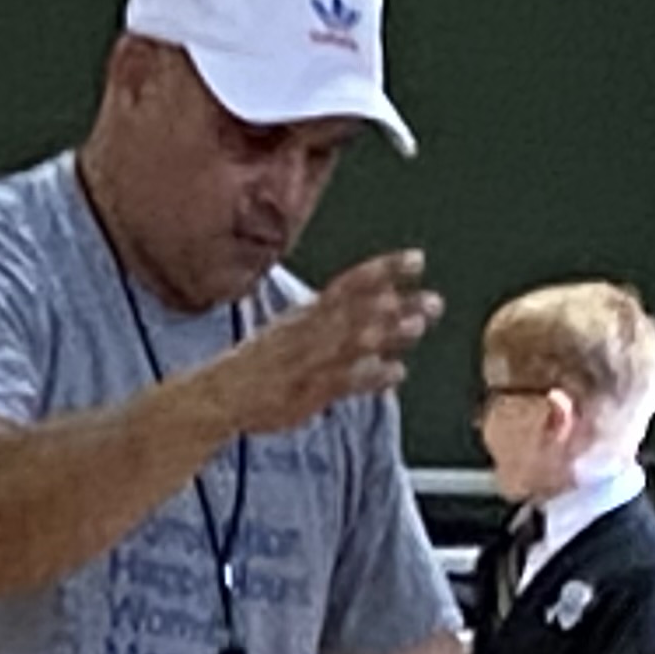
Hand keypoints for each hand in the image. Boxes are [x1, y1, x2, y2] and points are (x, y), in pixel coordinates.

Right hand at [199, 250, 444, 436]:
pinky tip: (396, 372)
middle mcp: (310, 332)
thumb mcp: (293, 336)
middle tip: (436, 300)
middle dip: (398, 303)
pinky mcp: (306, 391)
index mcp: (307, 315)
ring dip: (386, 331)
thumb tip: (371, 329)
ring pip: (352, 340)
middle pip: (359, 310)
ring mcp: (308, 360)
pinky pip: (342, 380)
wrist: (218, 395)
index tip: (417, 259)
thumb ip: (331, 329)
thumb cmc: (258, 368)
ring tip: (418, 325)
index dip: (384, 269)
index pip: (350, 282)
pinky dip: (369, 375)